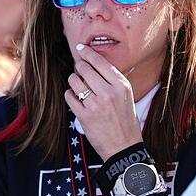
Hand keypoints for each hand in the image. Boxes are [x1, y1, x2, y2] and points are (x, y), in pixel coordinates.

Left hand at [64, 44, 142, 160]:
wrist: (124, 148)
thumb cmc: (125, 120)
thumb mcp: (126, 97)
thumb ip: (112, 81)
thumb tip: (92, 63)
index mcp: (121, 86)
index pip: (101, 62)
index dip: (87, 53)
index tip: (80, 48)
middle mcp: (109, 93)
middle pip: (84, 69)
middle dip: (79, 67)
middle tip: (79, 70)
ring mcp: (96, 104)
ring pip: (74, 81)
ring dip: (73, 81)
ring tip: (78, 85)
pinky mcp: (84, 116)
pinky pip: (69, 96)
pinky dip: (69, 95)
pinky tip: (74, 97)